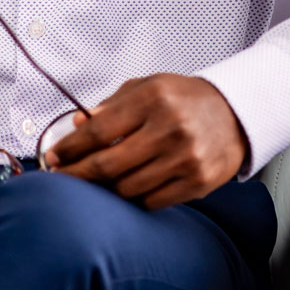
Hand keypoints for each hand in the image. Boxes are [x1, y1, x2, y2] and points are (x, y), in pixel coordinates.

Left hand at [44, 73, 250, 210]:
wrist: (236, 113)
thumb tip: (78, 123)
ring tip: (94, 183)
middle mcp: (169, 129)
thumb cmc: (185, 99)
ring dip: (105, 188)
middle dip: (77, 174)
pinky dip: (134, 198)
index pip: (99, 129)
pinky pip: (151, 201)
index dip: (70, 147)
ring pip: (127, 187)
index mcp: (153, 99)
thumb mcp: (148, 87)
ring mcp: (185, 158)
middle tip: (60, 177)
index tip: (53, 156)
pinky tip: (126, 188)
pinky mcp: (197, 183)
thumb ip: (112, 104)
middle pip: (108, 164)